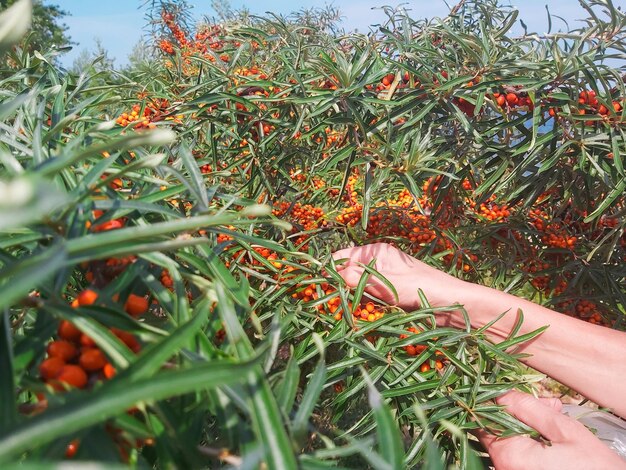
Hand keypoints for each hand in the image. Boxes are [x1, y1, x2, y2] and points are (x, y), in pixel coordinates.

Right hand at [331, 243, 465, 310]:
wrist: (451, 305)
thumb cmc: (423, 288)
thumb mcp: (388, 284)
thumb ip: (359, 280)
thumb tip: (332, 275)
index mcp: (376, 252)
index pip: (342, 256)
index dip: (331, 270)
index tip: (322, 286)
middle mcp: (376, 263)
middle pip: (346, 274)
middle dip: (340, 288)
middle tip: (335, 304)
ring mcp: (381, 280)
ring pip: (355, 289)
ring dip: (352, 301)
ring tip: (349, 312)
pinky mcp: (386, 295)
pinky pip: (366, 300)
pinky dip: (363, 308)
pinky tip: (364, 316)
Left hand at [476, 390, 625, 469]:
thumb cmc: (594, 468)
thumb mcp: (565, 431)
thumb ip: (529, 409)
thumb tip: (502, 392)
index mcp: (510, 455)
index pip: (483, 418)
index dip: (498, 399)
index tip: (519, 392)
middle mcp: (502, 468)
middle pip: (495, 427)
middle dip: (518, 410)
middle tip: (549, 405)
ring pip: (506, 439)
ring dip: (525, 424)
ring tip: (554, 417)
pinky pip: (514, 454)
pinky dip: (527, 440)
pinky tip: (549, 436)